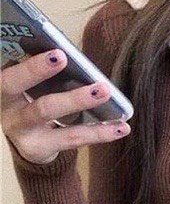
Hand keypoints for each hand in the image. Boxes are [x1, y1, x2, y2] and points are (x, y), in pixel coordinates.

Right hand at [0, 48, 129, 164]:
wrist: (24, 138)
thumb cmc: (28, 99)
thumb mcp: (26, 85)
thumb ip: (39, 72)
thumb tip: (73, 56)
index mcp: (4, 90)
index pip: (14, 77)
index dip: (35, 68)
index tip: (60, 54)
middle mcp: (10, 113)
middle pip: (42, 107)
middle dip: (71, 97)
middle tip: (99, 85)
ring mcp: (25, 134)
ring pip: (60, 123)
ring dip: (83, 105)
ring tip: (107, 93)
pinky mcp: (41, 149)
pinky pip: (75, 139)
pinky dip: (101, 133)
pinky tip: (122, 127)